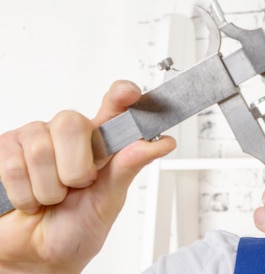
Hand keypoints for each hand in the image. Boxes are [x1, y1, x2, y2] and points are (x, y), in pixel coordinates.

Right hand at [0, 80, 175, 272]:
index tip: (129, 93)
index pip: (114, 105)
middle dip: (74, 168)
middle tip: (75, 187)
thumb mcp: (109, 200)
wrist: (39, 256)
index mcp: (101, 140)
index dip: (121, 94)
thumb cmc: (78, 226)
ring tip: (51, 198)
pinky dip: (25, 194)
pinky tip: (30, 199)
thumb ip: (130, 166)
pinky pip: (13, 166)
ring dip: (48, 188)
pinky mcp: (5, 151)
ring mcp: (34, 139)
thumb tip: (162, 144)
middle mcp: (67, 133)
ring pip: (40, 150)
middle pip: (70, 123)